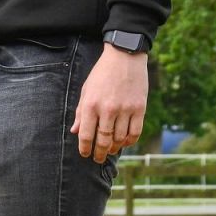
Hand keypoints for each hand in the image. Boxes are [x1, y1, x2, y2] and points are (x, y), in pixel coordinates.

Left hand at [70, 46, 147, 162]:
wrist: (124, 57)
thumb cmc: (102, 74)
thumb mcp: (86, 90)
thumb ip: (81, 112)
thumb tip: (75, 131)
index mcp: (91, 105)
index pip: (86, 134)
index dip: (85, 148)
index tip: (85, 154)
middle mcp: (107, 109)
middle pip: (103, 140)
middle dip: (99, 153)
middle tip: (97, 159)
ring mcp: (125, 109)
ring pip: (120, 138)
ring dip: (114, 148)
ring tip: (110, 150)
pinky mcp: (139, 108)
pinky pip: (135, 131)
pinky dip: (130, 141)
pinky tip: (125, 143)